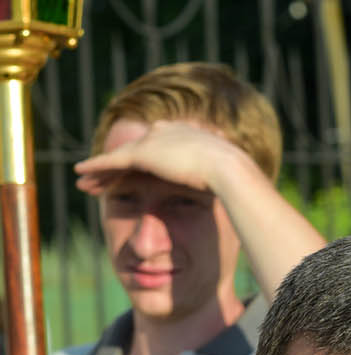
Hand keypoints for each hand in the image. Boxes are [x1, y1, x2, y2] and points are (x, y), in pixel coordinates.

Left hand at [74, 120, 245, 196]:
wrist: (228, 169)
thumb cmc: (234, 179)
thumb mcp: (224, 177)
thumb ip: (218, 179)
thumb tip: (231, 189)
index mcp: (184, 137)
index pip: (155, 149)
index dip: (140, 162)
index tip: (132, 174)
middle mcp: (164, 133)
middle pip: (132, 151)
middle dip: (114, 166)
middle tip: (99, 178)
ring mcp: (152, 142)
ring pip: (118, 157)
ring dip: (99, 170)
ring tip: (83, 181)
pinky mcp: (142, 154)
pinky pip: (112, 162)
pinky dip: (95, 167)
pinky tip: (80, 174)